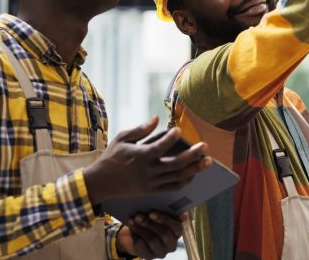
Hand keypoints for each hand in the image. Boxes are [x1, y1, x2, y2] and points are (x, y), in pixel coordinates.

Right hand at [83, 116, 211, 201]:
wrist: (101, 183)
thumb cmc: (111, 157)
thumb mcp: (122, 139)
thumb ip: (140, 129)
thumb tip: (156, 118)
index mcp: (140, 156)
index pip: (160, 147)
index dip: (171, 138)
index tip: (179, 129)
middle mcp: (148, 170)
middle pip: (176, 164)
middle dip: (193, 155)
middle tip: (205, 147)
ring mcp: (151, 182)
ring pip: (178, 177)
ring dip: (195, 169)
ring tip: (207, 161)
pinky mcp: (152, 190)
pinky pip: (172, 188)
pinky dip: (184, 181)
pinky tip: (193, 174)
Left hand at [117, 211, 186, 258]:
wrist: (138, 234)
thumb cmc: (152, 221)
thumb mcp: (160, 215)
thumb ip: (169, 213)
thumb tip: (184, 216)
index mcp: (177, 233)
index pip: (177, 227)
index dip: (165, 219)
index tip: (151, 212)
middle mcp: (171, 245)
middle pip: (164, 234)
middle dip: (150, 223)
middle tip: (138, 216)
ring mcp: (161, 252)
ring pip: (152, 240)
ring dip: (140, 228)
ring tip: (132, 220)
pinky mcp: (149, 256)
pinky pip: (142, 246)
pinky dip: (135, 234)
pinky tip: (131, 227)